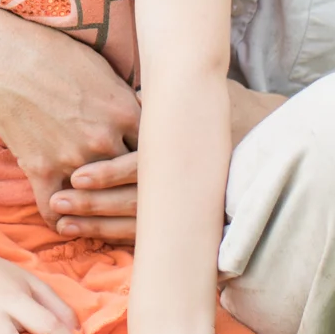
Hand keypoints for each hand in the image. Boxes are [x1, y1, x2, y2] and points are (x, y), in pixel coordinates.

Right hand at [0, 19, 142, 223]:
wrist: (5, 58)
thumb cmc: (56, 56)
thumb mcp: (103, 71)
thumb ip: (128, 101)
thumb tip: (146, 118)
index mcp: (126, 113)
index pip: (154, 153)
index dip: (152, 164)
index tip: (147, 172)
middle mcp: (105, 140)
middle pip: (131, 182)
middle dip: (131, 192)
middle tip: (132, 203)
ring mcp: (73, 158)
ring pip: (97, 201)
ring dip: (99, 211)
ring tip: (101, 218)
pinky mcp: (41, 169)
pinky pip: (54, 210)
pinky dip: (59, 221)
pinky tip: (64, 224)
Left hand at [49, 75, 286, 242]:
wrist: (277, 144)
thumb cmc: (232, 112)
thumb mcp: (202, 98)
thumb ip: (164, 103)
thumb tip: (131, 94)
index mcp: (186, 150)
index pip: (143, 165)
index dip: (110, 172)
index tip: (78, 176)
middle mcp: (189, 182)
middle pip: (134, 200)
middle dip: (93, 204)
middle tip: (57, 205)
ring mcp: (192, 207)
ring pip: (140, 224)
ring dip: (99, 226)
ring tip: (64, 225)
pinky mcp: (194, 223)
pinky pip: (153, 236)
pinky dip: (121, 239)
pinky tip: (95, 238)